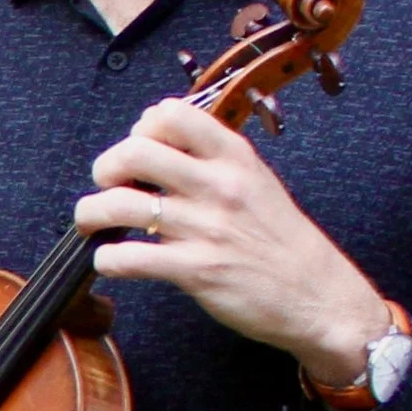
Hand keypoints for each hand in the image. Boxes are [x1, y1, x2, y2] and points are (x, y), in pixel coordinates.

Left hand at [75, 97, 389, 384]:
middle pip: (135, 152)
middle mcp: (219, 186)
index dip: (141, 128)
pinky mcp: (197, 271)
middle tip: (106, 184)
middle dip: (106, 167)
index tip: (138, 149)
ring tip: (92, 222)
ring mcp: (206, 228)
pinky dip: (107, 259)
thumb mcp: (256, 181)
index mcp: (234, 157)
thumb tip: (152, 135)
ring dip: (91, 213)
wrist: (320, 297)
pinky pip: (129, 258)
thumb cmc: (282, 240)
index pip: (170, 113)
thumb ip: (210, 157)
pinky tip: (112, 261)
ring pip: (120, 204)